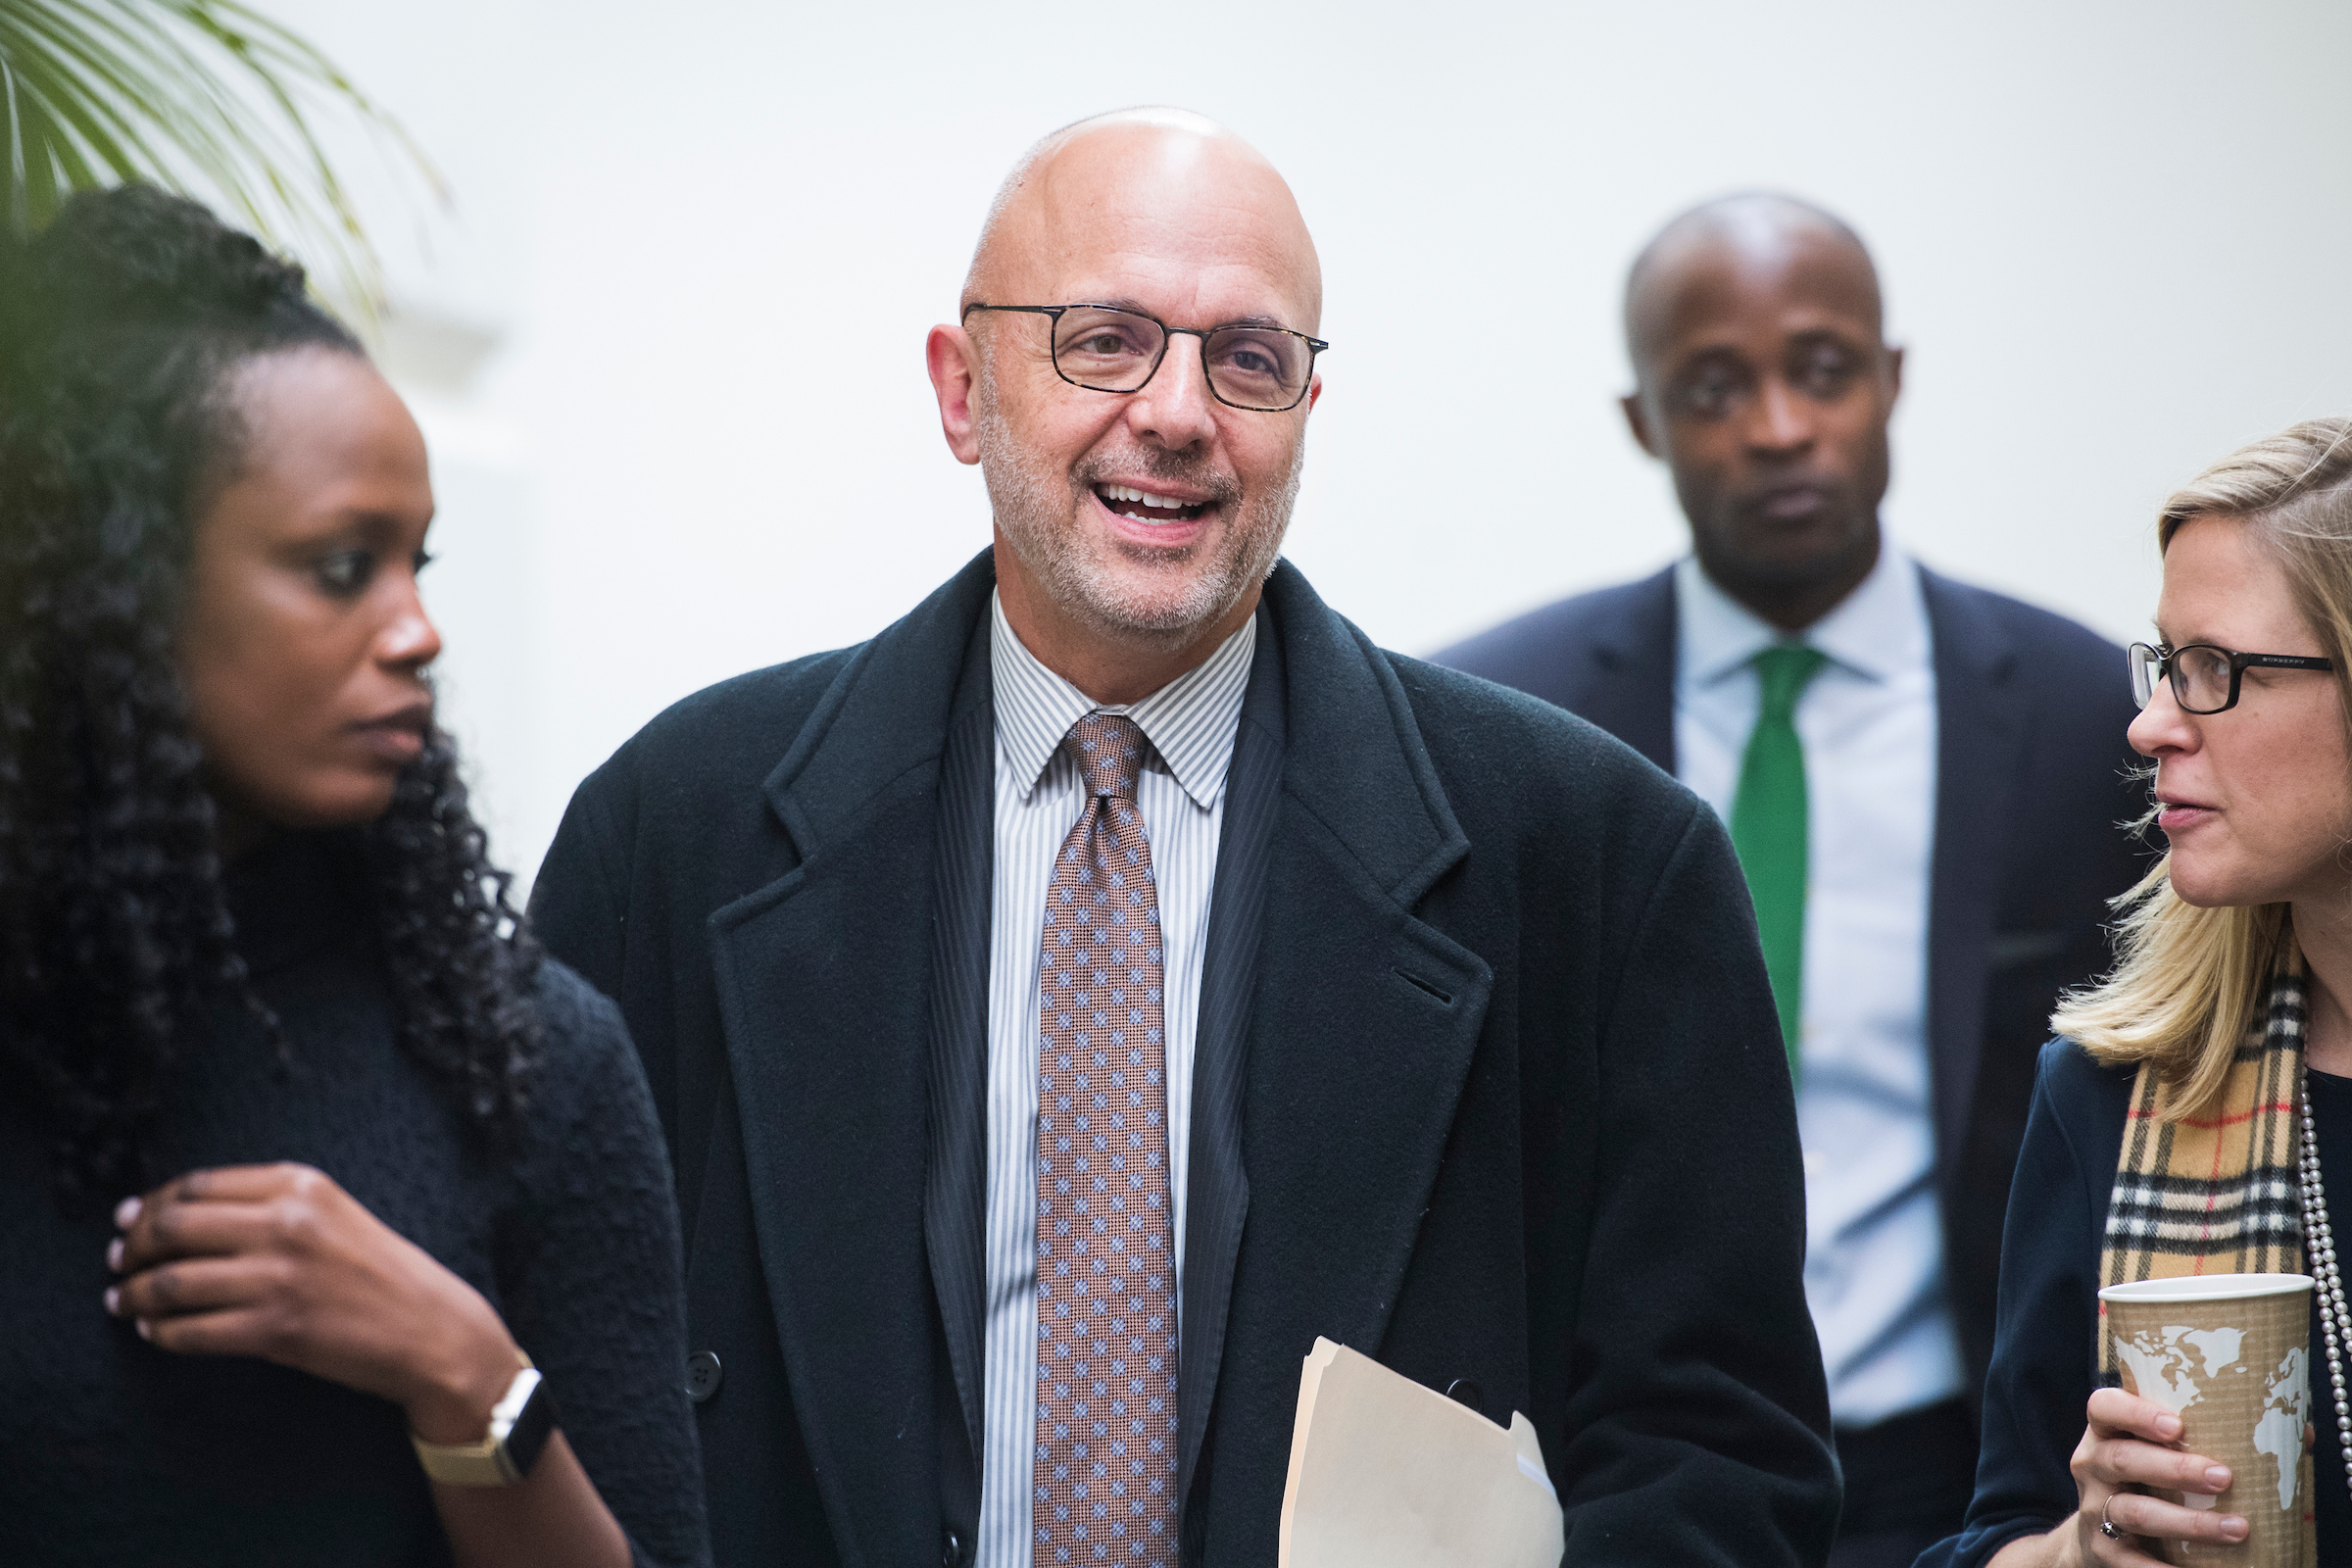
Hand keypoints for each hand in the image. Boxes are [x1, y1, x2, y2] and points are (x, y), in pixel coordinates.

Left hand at [105, 1163, 521, 1443]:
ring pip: (173, 1282)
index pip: (196, 1185)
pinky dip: (161, 1333)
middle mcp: (287, 1224)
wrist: (429, 1327)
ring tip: (124, 1302)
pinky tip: (156, 1332)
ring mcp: (280, 1278)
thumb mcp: (331, 1213)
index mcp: (300, 1185)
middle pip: (174, 1227)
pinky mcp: (276, 1330)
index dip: (150, 1205)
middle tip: (119, 1263)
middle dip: (133, 1248)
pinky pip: (191, 1332)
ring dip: (135, 1295)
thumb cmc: (379, 1271)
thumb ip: (268, 1205)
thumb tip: (177, 1215)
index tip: (128, 1221)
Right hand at [2067, 1386, 2243, 1564]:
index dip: (2135, 1413)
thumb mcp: (2155, 1453)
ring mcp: (2095, 1510)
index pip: (2104, 1408)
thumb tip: (2297, 1432)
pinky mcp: (2104, 1551)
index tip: (2178, 1425)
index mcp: (2104, 1434)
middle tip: (2224, 1478)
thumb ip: (2205, 1437)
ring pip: (2136, 1512)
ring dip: (2189, 1522)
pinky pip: (2135, 1562)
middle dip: (2175, 1469)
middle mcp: (2092, 1467)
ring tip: (2237, 1529)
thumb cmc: (2148, 1483)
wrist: (2100, 1539)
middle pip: (2122, 1459)